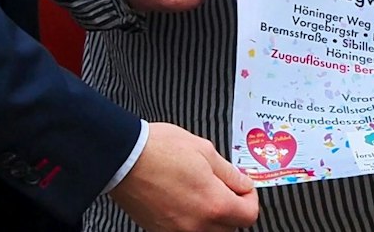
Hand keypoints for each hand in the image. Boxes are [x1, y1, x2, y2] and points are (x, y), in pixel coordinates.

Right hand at [108, 121, 258, 231]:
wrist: (123, 158)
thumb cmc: (159, 150)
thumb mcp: (205, 150)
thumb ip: (229, 172)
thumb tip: (242, 182)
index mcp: (214, 203)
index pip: (249, 215)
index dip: (249, 197)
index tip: (243, 186)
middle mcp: (197, 225)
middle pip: (230, 226)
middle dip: (232, 207)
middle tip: (223, 186)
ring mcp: (177, 231)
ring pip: (209, 231)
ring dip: (212, 216)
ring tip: (201, 192)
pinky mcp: (160, 231)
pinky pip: (186, 230)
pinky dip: (191, 219)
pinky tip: (183, 199)